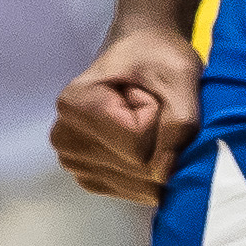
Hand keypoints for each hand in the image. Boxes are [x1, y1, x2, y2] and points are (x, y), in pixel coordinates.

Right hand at [52, 19, 202, 204]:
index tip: (146, 90)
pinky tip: (141, 141)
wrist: (143, 54)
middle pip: (138, 166)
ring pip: (139, 183)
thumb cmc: (158, 57)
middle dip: (160, 138)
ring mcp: (74, 163)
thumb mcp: (181, 75)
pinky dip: (151, 170)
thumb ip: (181, 122)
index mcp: (74, 103)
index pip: (137, 141)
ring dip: (157, 154)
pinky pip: (136, 191)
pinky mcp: (90, 179)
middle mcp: (64, 138)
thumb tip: (165, 174)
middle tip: (149, 104)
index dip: (158, 116)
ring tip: (143, 120)